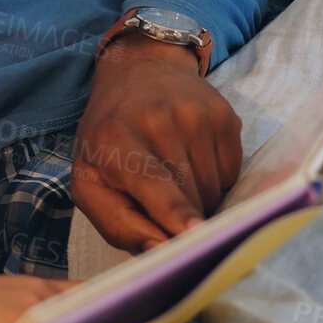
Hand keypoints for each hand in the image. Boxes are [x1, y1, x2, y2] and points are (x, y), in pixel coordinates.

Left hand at [71, 33, 242, 253]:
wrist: (140, 71)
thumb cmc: (108, 138)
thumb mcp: (89, 180)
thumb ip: (116, 223)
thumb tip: (159, 251)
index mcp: (115, 140)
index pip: (152, 183)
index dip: (175, 213)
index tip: (195, 235)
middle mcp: (157, 122)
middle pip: (189, 196)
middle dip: (182, 219)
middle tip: (162, 208)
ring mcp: (195, 115)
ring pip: (214, 188)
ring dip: (199, 200)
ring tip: (174, 177)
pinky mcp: (224, 115)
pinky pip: (232, 173)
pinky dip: (216, 180)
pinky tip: (192, 159)